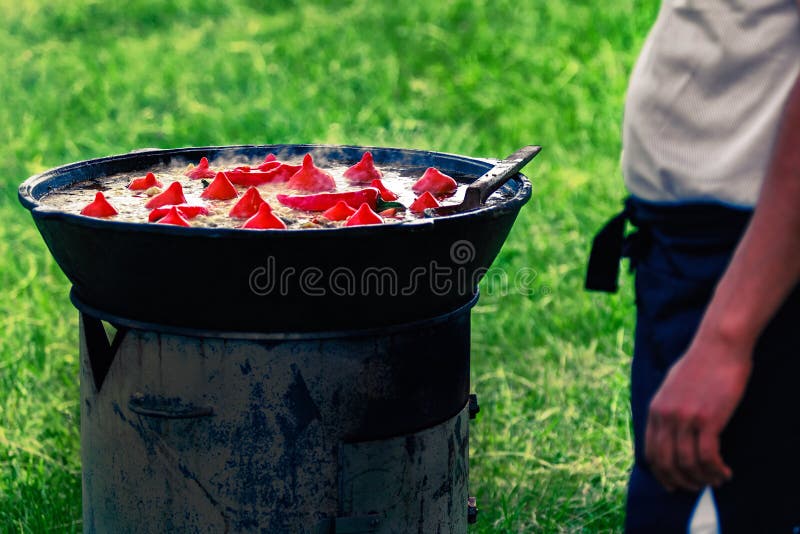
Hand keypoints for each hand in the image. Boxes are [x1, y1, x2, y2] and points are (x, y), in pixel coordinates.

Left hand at [644, 334, 752, 491]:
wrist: (718, 346)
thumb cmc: (699, 364)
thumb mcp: (671, 386)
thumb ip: (667, 408)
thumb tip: (669, 429)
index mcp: (654, 409)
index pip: (651, 452)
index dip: (661, 473)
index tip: (673, 484)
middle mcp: (665, 416)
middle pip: (666, 462)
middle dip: (680, 481)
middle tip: (696, 488)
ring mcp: (685, 418)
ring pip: (688, 463)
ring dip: (702, 479)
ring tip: (716, 480)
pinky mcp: (707, 419)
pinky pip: (707, 456)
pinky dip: (715, 470)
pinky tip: (725, 472)